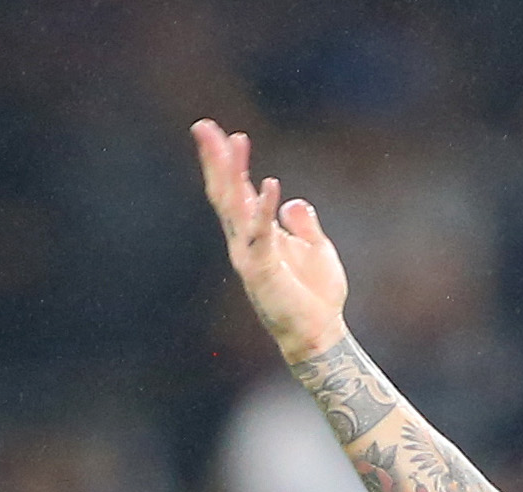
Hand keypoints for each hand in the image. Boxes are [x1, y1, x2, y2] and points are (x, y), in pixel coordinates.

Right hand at [192, 118, 348, 363]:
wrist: (318, 334)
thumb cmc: (316, 296)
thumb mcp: (315, 248)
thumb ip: (302, 223)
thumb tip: (292, 201)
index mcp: (258, 233)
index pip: (239, 191)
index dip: (233, 162)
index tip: (228, 133)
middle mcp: (246, 241)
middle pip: (225, 192)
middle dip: (216, 159)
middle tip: (204, 127)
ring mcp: (250, 255)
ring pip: (234, 207)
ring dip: (232, 173)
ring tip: (230, 142)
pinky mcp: (262, 271)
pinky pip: (263, 234)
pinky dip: (266, 209)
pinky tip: (271, 184)